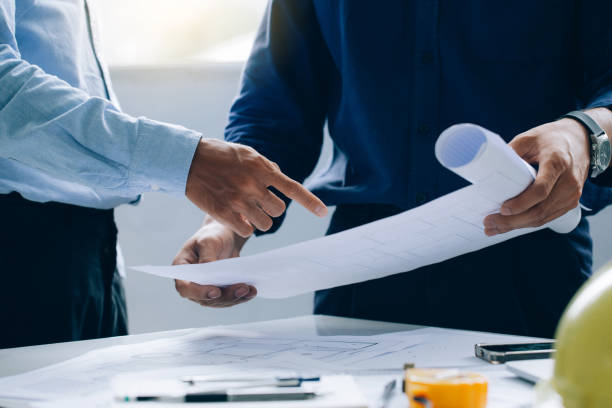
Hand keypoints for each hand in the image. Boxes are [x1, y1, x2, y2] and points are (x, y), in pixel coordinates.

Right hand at [173, 217, 253, 307]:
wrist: (223, 237)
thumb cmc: (211, 236)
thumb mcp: (208, 241)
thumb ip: (207, 257)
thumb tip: (209, 272)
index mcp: (182, 270)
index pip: (185, 288)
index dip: (199, 293)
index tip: (216, 291)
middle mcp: (191, 283)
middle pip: (204, 299)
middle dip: (225, 296)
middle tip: (242, 289)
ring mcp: (205, 289)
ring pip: (218, 302)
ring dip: (234, 298)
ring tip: (250, 290)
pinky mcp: (219, 291)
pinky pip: (228, 299)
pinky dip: (240, 297)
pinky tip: (251, 292)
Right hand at [186, 139, 326, 236]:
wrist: (189, 160)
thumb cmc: (219, 155)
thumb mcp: (246, 154)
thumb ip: (265, 166)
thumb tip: (280, 177)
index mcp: (261, 169)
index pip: (292, 188)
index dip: (310, 201)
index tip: (322, 212)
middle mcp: (253, 185)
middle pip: (279, 210)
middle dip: (272, 209)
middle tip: (259, 203)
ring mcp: (239, 200)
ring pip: (265, 224)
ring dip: (260, 221)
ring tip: (248, 212)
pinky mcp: (225, 212)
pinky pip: (248, 231)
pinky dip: (245, 228)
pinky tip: (237, 219)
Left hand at [483, 118, 589, 235]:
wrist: (582, 140)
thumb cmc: (551, 138)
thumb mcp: (529, 138)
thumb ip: (511, 152)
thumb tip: (488, 168)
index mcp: (557, 162)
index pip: (541, 189)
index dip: (521, 203)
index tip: (503, 208)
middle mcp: (568, 181)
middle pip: (540, 209)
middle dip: (512, 220)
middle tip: (488, 223)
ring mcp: (572, 194)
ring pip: (543, 217)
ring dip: (517, 225)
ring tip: (493, 228)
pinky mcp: (570, 202)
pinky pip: (547, 217)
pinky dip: (527, 223)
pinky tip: (510, 225)